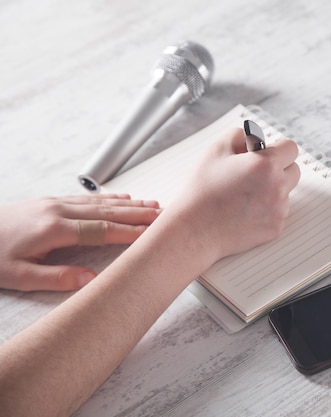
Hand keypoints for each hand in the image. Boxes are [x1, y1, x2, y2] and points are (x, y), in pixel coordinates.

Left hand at [0, 194, 160, 290]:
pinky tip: (122, 198)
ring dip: (129, 204)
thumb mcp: (19, 276)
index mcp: (55, 230)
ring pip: (101, 202)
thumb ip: (57, 278)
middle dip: (139, 213)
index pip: (103, 230)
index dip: (131, 231)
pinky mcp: (50, 201)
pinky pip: (87, 198)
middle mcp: (58, 212)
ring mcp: (55, 203)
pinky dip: (109, 198)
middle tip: (164, 214)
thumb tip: (91, 280)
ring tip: (152, 204)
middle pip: (108, 212)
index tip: (153, 232)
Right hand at [158, 127, 299, 276]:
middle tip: (257, 172)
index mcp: (266, 165)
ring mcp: (278, 210)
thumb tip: (253, 139)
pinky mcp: (275, 228)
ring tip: (246, 194)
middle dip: (279, 168)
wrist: (194, 229)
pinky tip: (245, 210)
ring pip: (286, 193)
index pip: (291, 149)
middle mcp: (277, 187)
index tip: (269, 152)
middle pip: (294, 171)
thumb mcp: (216, 150)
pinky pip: (278, 212)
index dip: (278, 148)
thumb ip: (240, 136)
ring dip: (273, 190)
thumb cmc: (202, 191)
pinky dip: (267, 210)